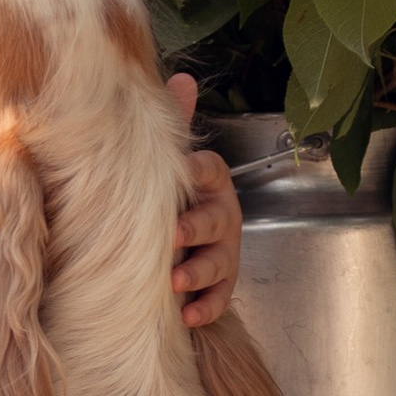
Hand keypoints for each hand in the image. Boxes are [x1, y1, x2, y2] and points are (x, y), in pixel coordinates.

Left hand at [167, 75, 242, 327]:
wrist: (178, 243)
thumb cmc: (174, 195)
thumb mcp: (171, 161)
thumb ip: (175, 125)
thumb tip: (182, 79)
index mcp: (208, 181)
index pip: (208, 169)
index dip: (197, 171)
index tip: (183, 172)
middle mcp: (221, 214)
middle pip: (216, 219)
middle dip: (197, 227)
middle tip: (173, 234)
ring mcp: (224, 251)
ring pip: (219, 261)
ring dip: (199, 271)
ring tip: (175, 280)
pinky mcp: (221, 285)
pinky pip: (220, 298)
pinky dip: (205, 307)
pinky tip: (187, 316)